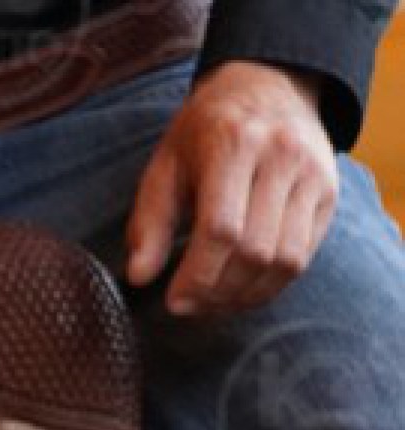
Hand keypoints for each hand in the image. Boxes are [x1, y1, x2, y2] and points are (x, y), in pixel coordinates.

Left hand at [125, 62, 338, 315]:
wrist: (269, 85)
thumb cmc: (206, 133)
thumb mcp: (166, 164)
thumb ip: (150, 221)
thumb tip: (138, 277)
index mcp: (234, 143)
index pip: (221, 230)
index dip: (197, 277)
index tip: (175, 301)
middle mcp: (281, 155)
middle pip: (254, 252)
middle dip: (218, 293)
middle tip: (191, 306)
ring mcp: (312, 173)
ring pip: (284, 262)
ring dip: (245, 296)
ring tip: (214, 302)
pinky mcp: (328, 193)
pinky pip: (302, 258)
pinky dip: (270, 286)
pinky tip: (242, 289)